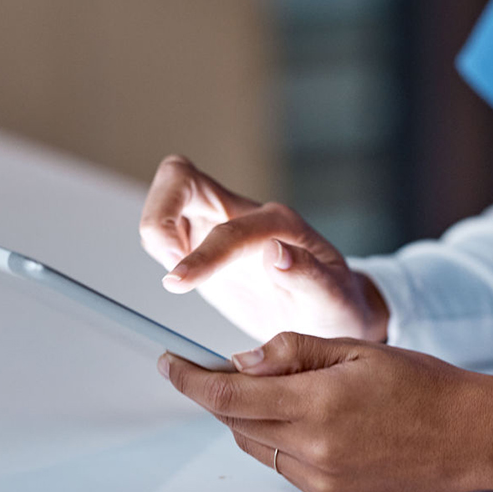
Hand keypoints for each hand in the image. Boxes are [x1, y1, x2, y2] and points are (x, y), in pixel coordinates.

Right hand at [137, 155, 388, 341]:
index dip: (201, 253)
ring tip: (176, 277)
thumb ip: (308, 276)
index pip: (229, 228)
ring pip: (169, 196)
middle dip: (160, 212)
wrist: (329, 314)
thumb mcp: (334, 299)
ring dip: (157, 232)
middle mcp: (246, 215)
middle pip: (182, 178)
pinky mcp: (204, 243)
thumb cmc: (335, 304)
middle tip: (169, 263)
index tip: (179, 281)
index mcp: (278, 224)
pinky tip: (178, 278)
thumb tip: (275, 253)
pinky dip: (159, 246)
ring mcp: (221, 224)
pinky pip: (167, 229)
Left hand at [157, 332, 492, 491]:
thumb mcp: (358, 349)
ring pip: (258, 445)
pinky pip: (286, 467)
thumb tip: (240, 361)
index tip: (169, 363)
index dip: (189, 380)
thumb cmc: (426, 387)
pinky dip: (284, 441)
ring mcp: (322, 480)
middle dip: (223, 394)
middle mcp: (315, 448)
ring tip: (295, 392)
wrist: (473, 437)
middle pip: (235, 422)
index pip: (228, 395)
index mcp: (319, 402)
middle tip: (231, 368)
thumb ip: (293, 351)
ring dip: (254, 417)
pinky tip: (320, 421)